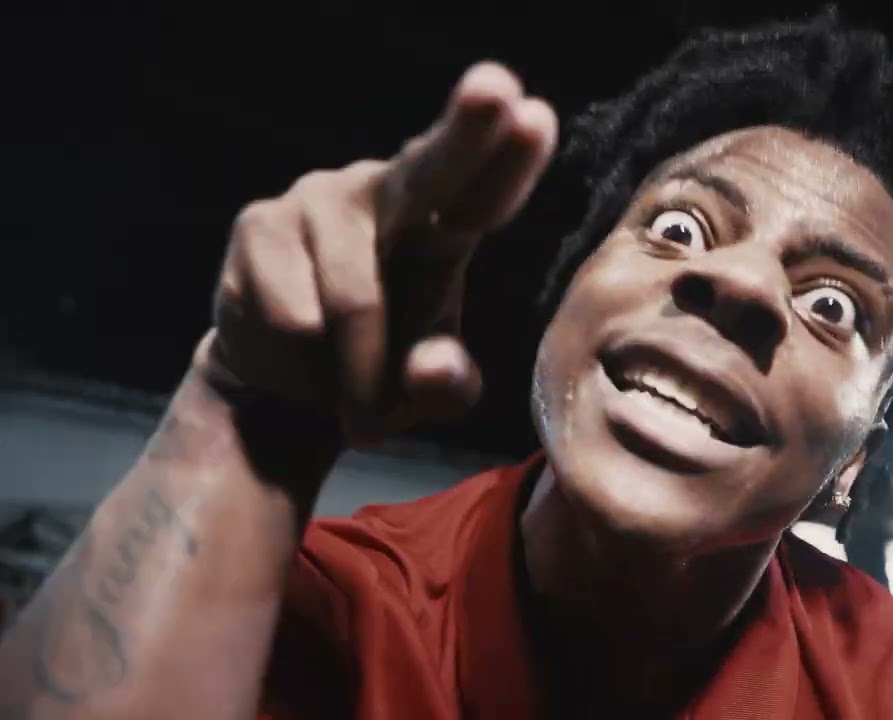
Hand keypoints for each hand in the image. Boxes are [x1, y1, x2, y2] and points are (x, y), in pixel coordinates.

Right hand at [197, 62, 557, 441]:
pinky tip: (299, 352)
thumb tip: (433, 370)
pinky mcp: (261, 224)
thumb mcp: (423, 394)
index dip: (509, 163)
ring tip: (356, 403)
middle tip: (497, 87)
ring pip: (355, 299)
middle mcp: (386, 195)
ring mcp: (320, 200)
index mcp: (443, 227)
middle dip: (467, 134)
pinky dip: (304, 359)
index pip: (483, 195)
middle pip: (431, 169)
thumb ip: (444, 388)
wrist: (280, 378)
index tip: (535, 118)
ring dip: (357, 373)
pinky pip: (295, 312)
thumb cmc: (375, 371)